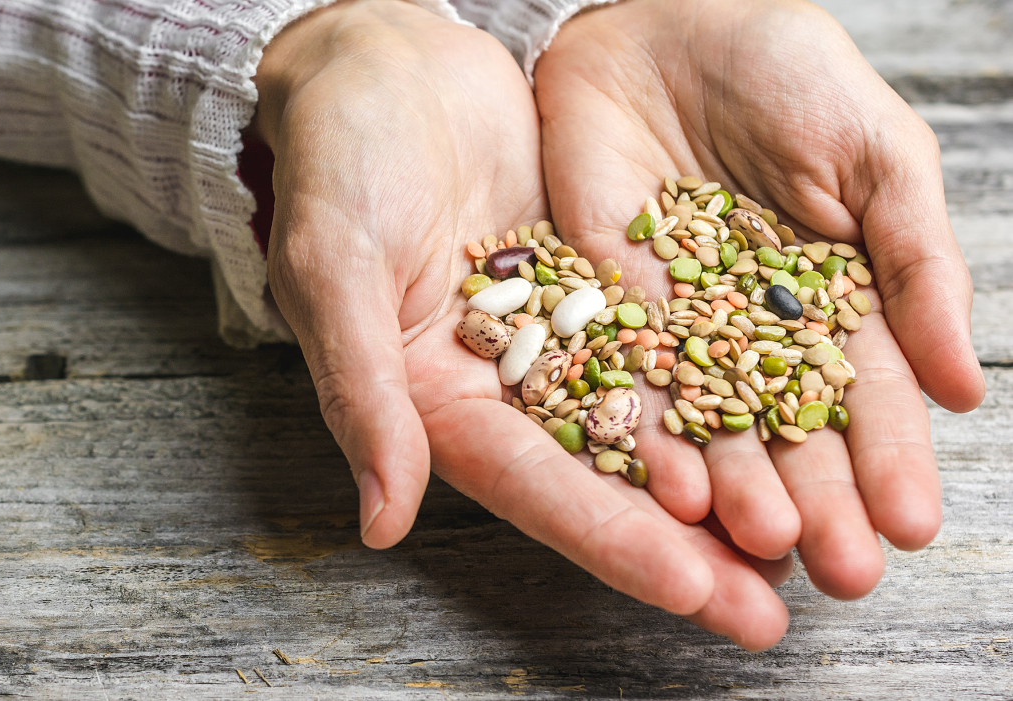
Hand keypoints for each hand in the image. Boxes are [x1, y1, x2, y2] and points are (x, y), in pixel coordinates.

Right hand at [255, 0, 791, 648]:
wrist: (381, 63)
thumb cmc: (337, 160)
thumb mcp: (334, 266)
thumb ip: (361, 389)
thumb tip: (380, 521)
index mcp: (432, 398)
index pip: (531, 485)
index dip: (611, 539)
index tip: (692, 588)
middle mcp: (499, 384)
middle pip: (602, 478)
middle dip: (683, 548)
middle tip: (766, 613)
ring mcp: (553, 333)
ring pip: (648, 422)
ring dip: (720, 485)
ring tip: (800, 543)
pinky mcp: (593, 281)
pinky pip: (666, 341)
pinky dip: (719, 384)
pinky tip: (783, 420)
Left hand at [534, 0, 983, 601]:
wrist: (663, 20)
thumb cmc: (787, 74)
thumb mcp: (877, 156)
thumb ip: (918, 263)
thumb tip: (965, 386)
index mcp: (833, 302)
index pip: (867, 398)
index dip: (890, 461)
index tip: (910, 526)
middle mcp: (752, 331)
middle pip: (788, 431)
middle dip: (818, 500)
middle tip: (842, 572)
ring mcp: (676, 324)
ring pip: (709, 422)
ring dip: (737, 489)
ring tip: (764, 548)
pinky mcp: (602, 305)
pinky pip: (623, 379)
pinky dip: (648, 432)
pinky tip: (671, 489)